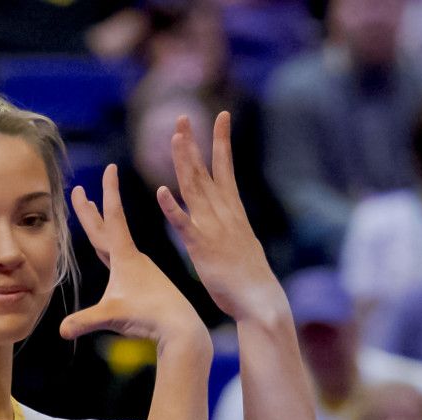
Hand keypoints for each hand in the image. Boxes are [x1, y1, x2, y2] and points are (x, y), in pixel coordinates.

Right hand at [61, 164, 209, 350]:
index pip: (114, 217)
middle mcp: (133, 258)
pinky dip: (112, 248)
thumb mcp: (113, 316)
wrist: (181, 327)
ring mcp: (140, 269)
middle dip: (91, 209)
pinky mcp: (144, 281)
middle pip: (107, 227)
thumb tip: (61, 331)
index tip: (110, 167)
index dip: (109, 192)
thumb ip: (85, 321)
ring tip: (93, 214)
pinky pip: (123, 257)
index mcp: (125, 256)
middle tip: (79, 190)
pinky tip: (112, 255)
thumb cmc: (149, 317)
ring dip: (101, 226)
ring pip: (114, 241)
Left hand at [158, 113, 284, 320]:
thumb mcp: (241, 243)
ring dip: (184, 163)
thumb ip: (231, 227)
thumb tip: (230, 217)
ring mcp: (213, 229)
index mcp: (233, 211)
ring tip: (175, 138)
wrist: (261, 301)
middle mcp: (224, 214)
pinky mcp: (202, 248)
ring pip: (195, 190)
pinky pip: (184, 225)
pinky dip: (173, 207)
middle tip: (183, 116)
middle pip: (206, 172)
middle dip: (195, 143)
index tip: (221, 116)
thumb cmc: (250, 278)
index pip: (226, 169)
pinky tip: (160, 191)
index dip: (222, 142)